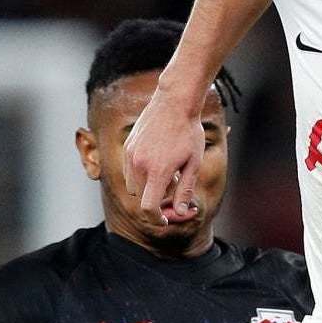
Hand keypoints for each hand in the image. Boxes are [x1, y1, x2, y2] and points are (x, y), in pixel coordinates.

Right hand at [122, 83, 203, 224]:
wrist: (175, 102)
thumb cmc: (189, 133)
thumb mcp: (194, 164)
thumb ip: (184, 190)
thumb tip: (180, 212)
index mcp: (157, 171)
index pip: (148, 208)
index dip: (156, 218)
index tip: (164, 219)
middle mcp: (139, 165)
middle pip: (141, 198)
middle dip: (155, 199)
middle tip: (174, 185)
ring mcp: (130, 155)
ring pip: (133, 186)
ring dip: (147, 186)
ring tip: (166, 171)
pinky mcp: (127, 147)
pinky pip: (129, 170)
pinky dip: (141, 174)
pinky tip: (158, 160)